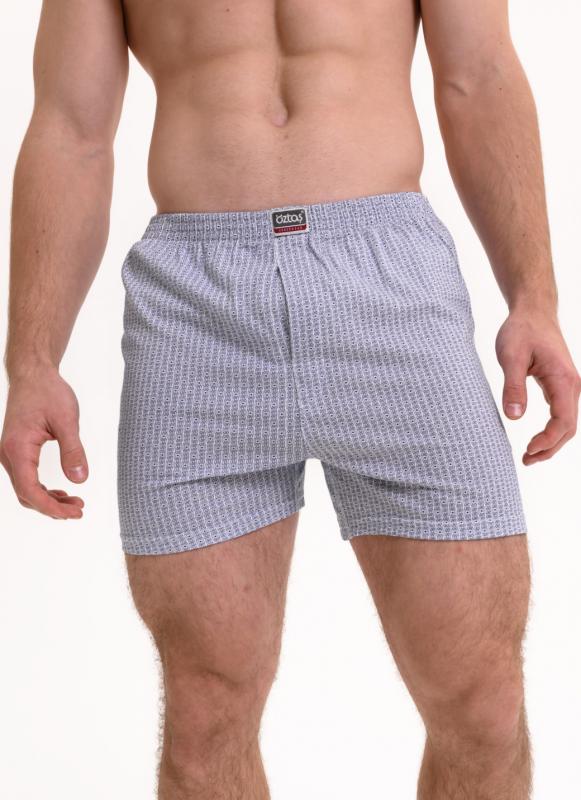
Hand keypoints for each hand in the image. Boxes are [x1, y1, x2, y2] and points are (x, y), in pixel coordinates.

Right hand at [0, 367, 87, 518]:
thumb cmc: (48, 392)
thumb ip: (73, 450)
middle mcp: (8, 454)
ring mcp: (10, 454)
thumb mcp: (67, 420)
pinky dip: (42, 489)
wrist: (33, 374)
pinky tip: (61, 492)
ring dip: (48, 500)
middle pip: (26, 494)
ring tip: (74, 504)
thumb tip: (80, 479)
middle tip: (79, 510)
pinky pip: (26, 478)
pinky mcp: (17, 451)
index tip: (74, 513)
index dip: (51, 507)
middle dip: (52, 507)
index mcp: (18, 448)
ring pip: (25, 489)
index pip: (30, 490)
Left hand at [496, 309, 580, 464]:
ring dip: (552, 442)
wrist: (533, 311)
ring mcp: (568, 386)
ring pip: (567, 423)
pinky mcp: (561, 385)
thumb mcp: (510, 356)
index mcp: (563, 380)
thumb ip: (513, 386)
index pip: (563, 421)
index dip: (548, 441)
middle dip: (550, 448)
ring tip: (530, 456)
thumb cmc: (521, 330)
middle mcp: (572, 385)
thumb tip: (514, 417)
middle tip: (526, 460)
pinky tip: (537, 440)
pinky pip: (562, 414)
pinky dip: (552, 431)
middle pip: (569, 427)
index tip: (527, 450)